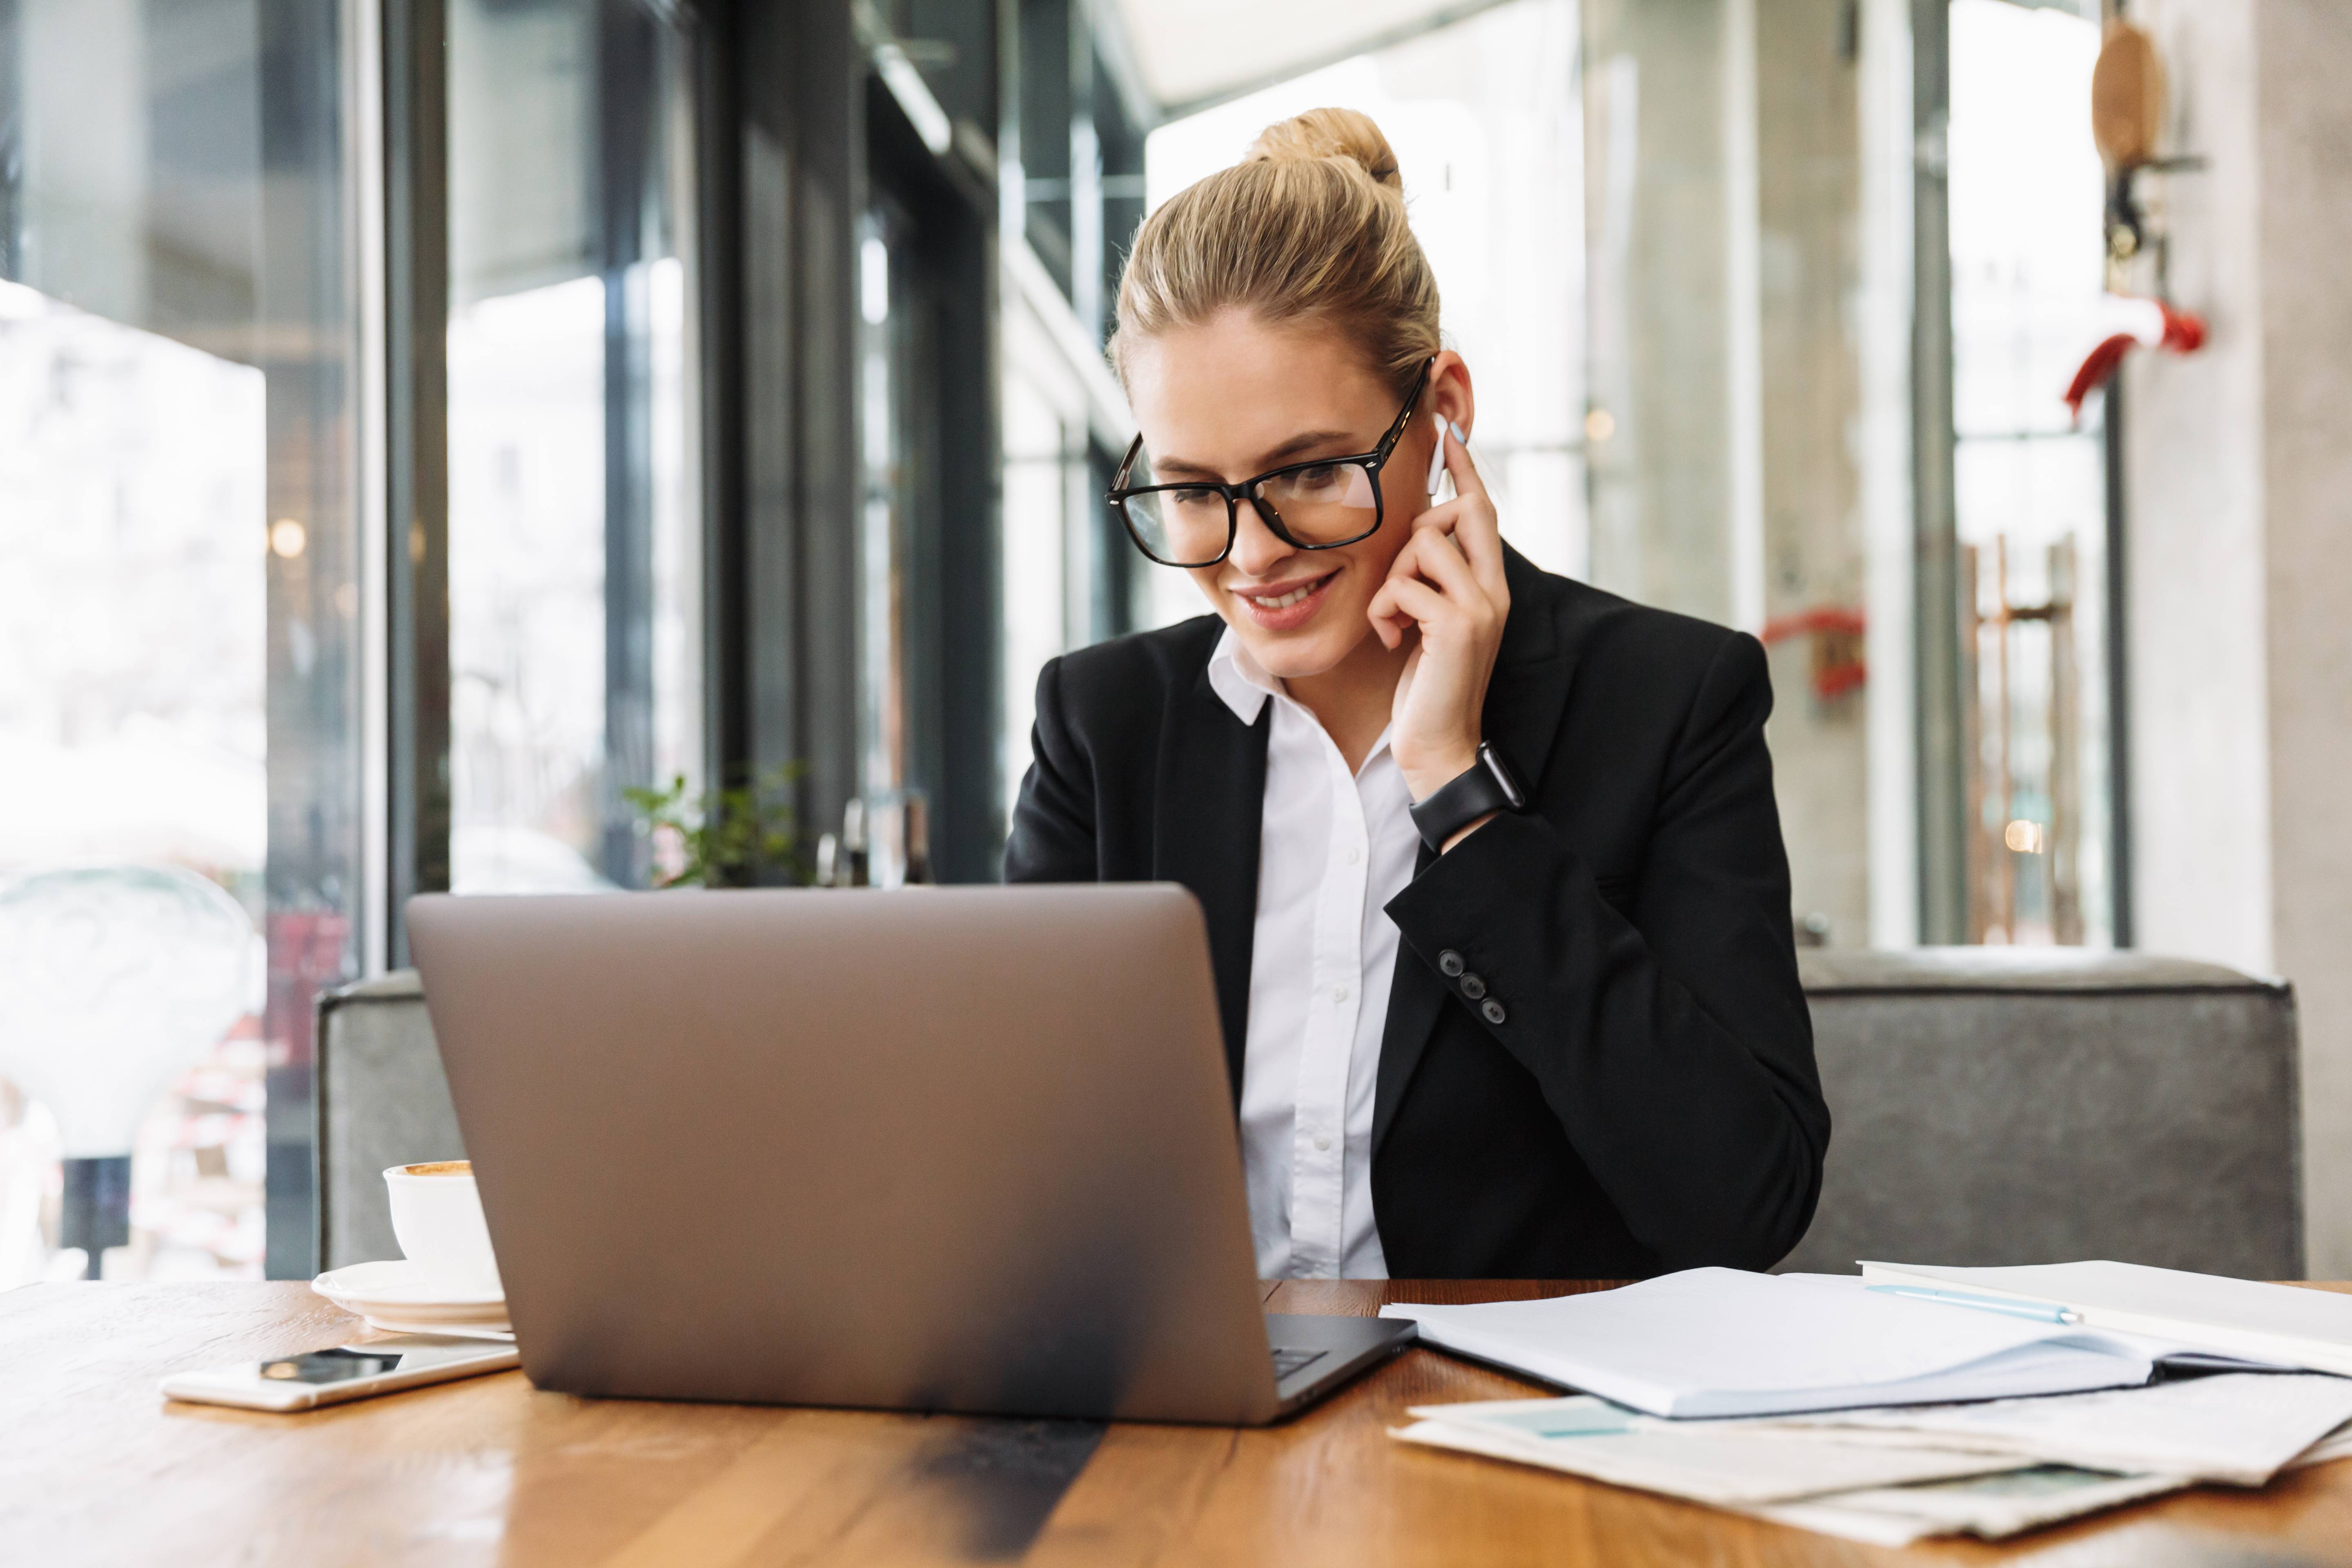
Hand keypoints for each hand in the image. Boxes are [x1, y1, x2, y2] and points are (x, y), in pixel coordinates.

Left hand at [1367, 423, 1510, 806]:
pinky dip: (1384, 612)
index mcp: (1491, 586)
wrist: (1439, 745)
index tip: (1448, 433)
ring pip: (1423, 543)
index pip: (1482, 511)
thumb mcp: (1431, 622)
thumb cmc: (1427, 685)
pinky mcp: (1456, 624)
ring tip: (1395, 622)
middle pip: (1457, 512)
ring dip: (1393, 581)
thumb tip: (1416, 539)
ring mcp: (1480, 605)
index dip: (1465, 471)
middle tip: (1400, 589)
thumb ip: (1433, 581)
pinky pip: (1403, 586)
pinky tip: (1393, 642)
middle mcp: (1494, 589)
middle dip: (1414, 535)